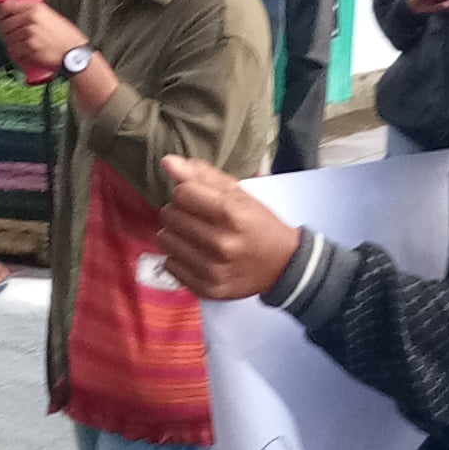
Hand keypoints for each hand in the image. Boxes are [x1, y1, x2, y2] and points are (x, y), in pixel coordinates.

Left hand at [0, 0, 81, 76]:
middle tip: (12, 36)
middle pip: (4, 23)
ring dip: (11, 44)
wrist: (74, 53)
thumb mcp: (51, 17)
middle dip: (5, 31)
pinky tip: (21, 55)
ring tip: (20, 46)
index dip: (0, 13)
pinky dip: (15, 54)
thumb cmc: (65, 37)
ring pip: (7, 37)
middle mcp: (31, 18)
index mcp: (35, 8)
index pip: (7, 6)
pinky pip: (13, 50)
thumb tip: (15, 15)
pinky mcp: (29, 46)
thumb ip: (34, 14)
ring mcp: (29, 32)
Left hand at [157, 157, 302, 298]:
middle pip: (170, 216)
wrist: (282, 265)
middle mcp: (222, 243)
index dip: (187, 192)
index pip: (182, 193)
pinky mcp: (206, 288)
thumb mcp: (239, 194)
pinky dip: (179, 258)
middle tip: (197, 217)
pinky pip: (170, 264)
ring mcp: (213, 269)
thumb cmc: (259, 225)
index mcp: (232, 214)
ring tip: (195, 235)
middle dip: (179, 212)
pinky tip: (196, 254)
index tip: (198, 198)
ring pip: (165, 240)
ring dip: (176, 234)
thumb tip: (167, 162)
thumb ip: (202, 175)